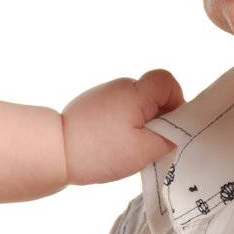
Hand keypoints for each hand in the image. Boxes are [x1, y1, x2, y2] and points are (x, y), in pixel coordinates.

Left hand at [61, 69, 183, 184]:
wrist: (55, 152)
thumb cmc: (100, 150)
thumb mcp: (144, 150)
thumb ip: (169, 138)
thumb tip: (178, 131)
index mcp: (134, 92)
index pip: (166, 81)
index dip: (176, 101)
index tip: (169, 127)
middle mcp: (119, 87)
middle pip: (152, 94)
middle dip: (158, 118)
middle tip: (149, 144)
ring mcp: (103, 95)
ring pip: (136, 105)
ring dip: (140, 124)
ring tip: (128, 148)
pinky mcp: (91, 105)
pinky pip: (119, 110)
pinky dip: (123, 125)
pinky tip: (113, 145)